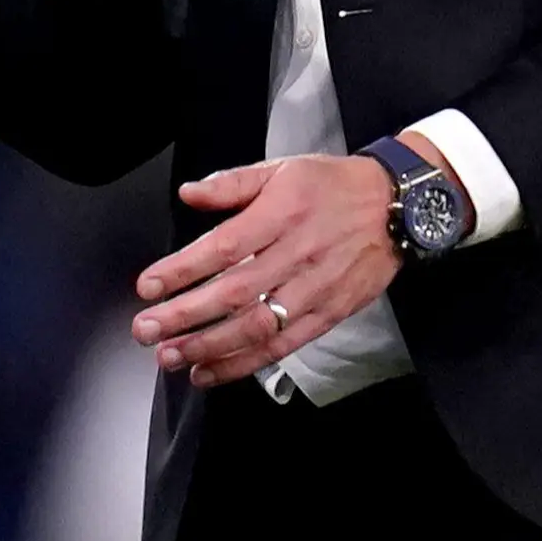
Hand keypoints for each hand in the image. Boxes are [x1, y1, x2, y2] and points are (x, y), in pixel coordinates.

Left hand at [129, 150, 410, 387]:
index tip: (147, 285)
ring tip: (170, 356)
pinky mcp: (329, 315)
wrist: (396, 207)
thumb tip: (188, 193)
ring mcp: (315, 288)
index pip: (224, 246)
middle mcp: (298, 253)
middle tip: (145, 330)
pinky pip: (282, 346)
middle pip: (234, 292)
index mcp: (282, 212)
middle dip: (184, 315)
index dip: (183, 269)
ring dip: (209, 346)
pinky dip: (243, 363)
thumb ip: (232, 183)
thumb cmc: (332, 186)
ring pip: (257, 326)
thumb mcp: (282, 169)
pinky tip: (208, 372)